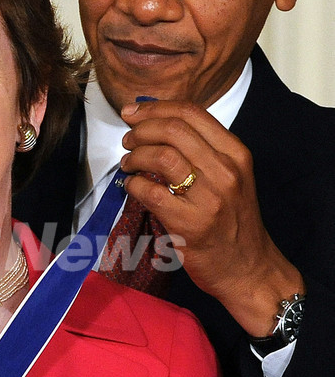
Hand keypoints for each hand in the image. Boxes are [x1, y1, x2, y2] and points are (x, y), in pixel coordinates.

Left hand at [119, 98, 302, 336]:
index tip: (133, 112)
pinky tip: (131, 187)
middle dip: (141, 129)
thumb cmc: (232, 221)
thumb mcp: (230, 177)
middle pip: (173, 130)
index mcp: (236, 153)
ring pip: (162, 157)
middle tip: (127, 140)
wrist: (248, 269)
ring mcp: (210, 198)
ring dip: (135, 156)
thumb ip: (201, 151)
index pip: (191, 113)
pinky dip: (133, 185)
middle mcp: (226, 171)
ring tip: (127, 164)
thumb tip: (156, 125)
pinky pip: (151, 193)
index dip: (155, 107)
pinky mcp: (191, 225)